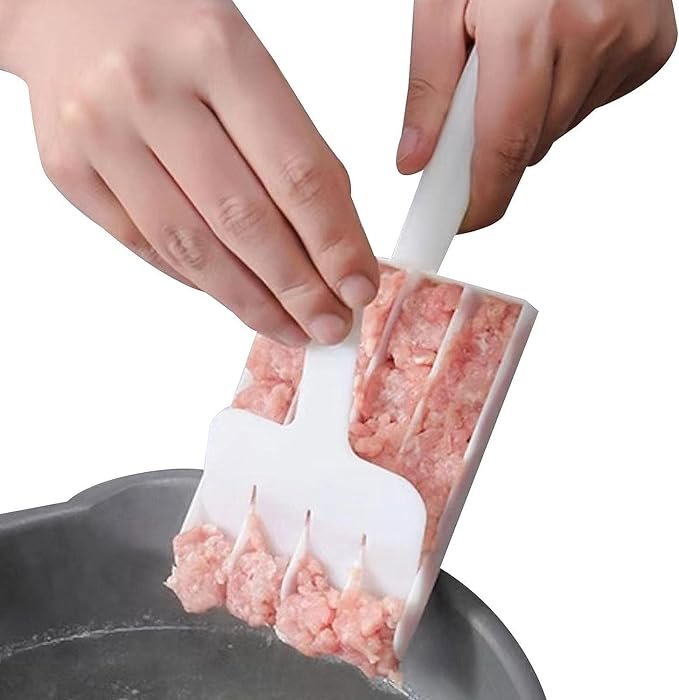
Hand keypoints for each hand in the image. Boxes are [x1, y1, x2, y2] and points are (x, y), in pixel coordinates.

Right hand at [0, 0, 379, 345]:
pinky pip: (147, 246)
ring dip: (249, 301)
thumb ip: (289, 146)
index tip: (358, 285)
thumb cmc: (171, 28)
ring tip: (289, 327)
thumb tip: (332, 240)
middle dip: (297, 288)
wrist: (66, 2)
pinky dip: (198, 281)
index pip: (296, 173)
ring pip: (191, 247)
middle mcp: (151, 91)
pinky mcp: (68, 168)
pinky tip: (234, 296)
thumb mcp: (247, 61)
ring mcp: (101, 132)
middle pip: (243, 221)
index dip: (335, 244)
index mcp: (218, 51)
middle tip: (328, 324)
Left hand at [397, 0, 676, 230]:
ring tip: (523, 52)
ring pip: (560, 127)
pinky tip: (561, 47)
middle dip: (495, 140)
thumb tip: (415, 160)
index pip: (504, 145)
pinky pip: (593, 103)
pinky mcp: (651, 47)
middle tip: (482, 93)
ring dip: (531, 112)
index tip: (463, 221)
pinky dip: (566, 92)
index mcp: (530, 24)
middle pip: (530, 144)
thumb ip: (429, 89)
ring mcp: (630, 41)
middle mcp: (591, 34)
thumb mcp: (444, 2)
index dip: (482, 197)